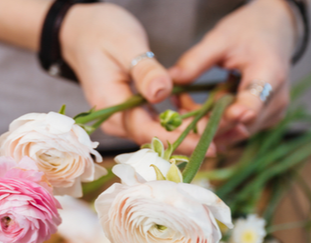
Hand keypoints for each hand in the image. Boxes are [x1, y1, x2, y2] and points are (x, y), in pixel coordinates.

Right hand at [60, 3, 212, 153]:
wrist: (82, 32)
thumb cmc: (101, 32)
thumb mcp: (125, 44)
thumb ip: (144, 70)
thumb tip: (162, 92)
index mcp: (111, 104)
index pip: (147, 131)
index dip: (178, 140)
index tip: (208, 142)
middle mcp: (117, 119)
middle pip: (156, 139)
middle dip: (191, 141)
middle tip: (228, 138)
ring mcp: (124, 118)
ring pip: (160, 135)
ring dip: (190, 134)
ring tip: (226, 132)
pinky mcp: (134, 112)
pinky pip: (159, 125)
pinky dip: (183, 124)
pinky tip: (207, 121)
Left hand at [169, 0, 296, 142]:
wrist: (274, 31)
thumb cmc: (248, 31)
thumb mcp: (220, 38)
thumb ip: (196, 60)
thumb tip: (170, 80)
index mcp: (270, 74)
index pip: (253, 104)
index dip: (229, 117)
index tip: (206, 122)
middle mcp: (276, 101)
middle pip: (238, 126)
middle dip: (204, 121)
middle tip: (178, 107)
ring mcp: (271, 114)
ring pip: (234, 132)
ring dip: (207, 124)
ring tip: (185, 104)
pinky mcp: (264, 121)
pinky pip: (236, 130)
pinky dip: (216, 123)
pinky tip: (200, 108)